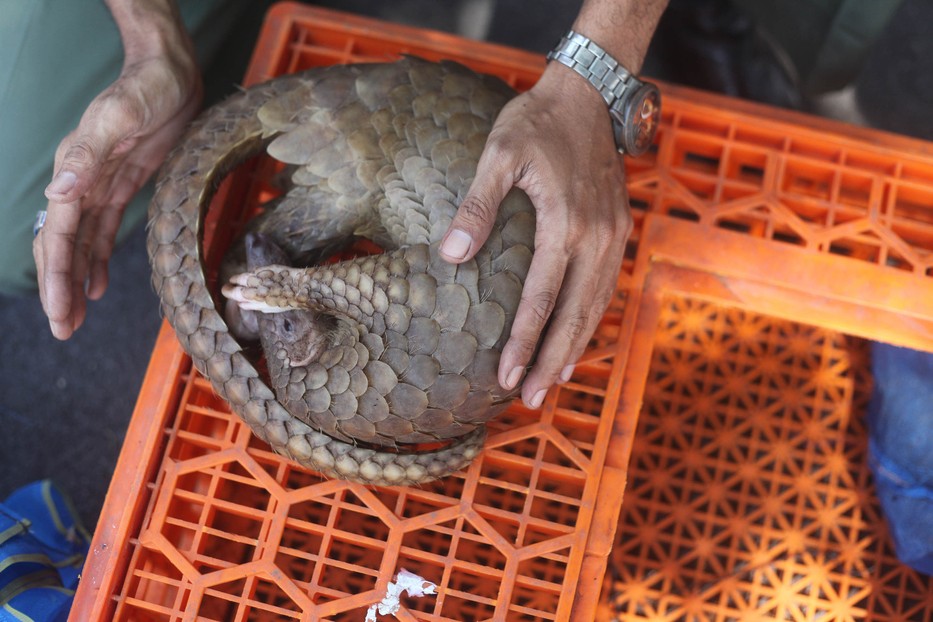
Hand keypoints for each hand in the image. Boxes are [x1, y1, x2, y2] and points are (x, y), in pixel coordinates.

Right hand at [34, 39, 199, 338]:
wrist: (169, 72)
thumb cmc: (146, 88)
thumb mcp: (120, 117)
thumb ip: (88, 156)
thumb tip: (57, 194)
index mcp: (75, 172)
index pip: (60, 235)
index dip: (57, 277)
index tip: (59, 314)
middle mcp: (81, 183)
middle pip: (63, 245)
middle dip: (60, 289)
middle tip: (64, 330)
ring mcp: (100, 185)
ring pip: (80, 244)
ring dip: (75, 281)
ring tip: (74, 318)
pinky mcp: (121, 185)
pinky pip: (102, 230)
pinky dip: (95, 259)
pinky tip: (96, 285)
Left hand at [439, 64, 632, 408]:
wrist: (589, 96)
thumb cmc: (537, 123)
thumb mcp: (499, 153)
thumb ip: (476, 206)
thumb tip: (452, 256)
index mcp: (567, 224)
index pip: (542, 298)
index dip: (523, 341)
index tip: (506, 378)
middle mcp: (598, 238)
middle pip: (575, 315)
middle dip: (551, 361)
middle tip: (531, 400)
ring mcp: (613, 236)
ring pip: (594, 307)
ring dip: (573, 349)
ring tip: (552, 384)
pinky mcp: (618, 232)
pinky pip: (604, 289)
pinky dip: (589, 321)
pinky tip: (574, 342)